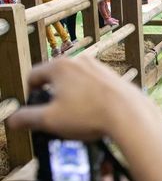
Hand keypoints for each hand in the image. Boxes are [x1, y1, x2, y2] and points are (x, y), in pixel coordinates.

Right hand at [8, 57, 153, 140]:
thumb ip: (26, 118)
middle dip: (52, 96)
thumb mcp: (50, 120)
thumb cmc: (90, 114)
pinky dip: (89, 97)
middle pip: (55, 77)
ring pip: (76, 81)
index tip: (32, 108)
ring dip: (71, 96)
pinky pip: (93, 86)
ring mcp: (99, 67)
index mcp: (59, 66)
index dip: (29, 93)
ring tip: (76, 117)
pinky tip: (94, 113)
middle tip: (54, 115)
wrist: (130, 114)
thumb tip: (12, 120)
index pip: (33, 76)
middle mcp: (79, 60)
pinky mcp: (113, 76)